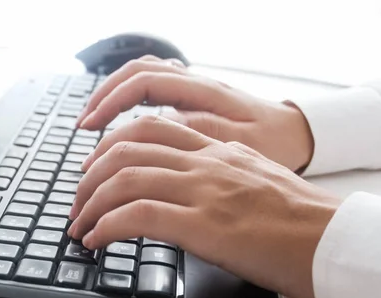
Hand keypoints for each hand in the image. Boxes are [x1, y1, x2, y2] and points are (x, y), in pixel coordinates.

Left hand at [68, 116, 340, 297]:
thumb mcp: (252, 180)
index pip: (150, 127)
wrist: (332, 240)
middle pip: (127, 147)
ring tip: (79, 222)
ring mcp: (203, 190)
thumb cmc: (298, 218)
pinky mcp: (204, 226)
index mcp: (217, 149)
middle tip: (78, 197)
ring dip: (90, 201)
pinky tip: (96, 239)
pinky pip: (137, 215)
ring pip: (125, 177)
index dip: (111, 143)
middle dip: (90, 173)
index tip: (95, 166)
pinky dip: (106, 225)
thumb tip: (182, 190)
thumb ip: (215, 175)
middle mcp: (205, 162)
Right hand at [76, 55, 313, 171]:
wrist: (297, 134)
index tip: (91, 126)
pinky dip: (128, 102)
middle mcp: (193, 84)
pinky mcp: (190, 102)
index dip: (112, 100)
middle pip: (135, 73)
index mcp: (204, 91)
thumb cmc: (274, 142)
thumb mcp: (243, 143)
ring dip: (112, 96)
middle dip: (103, 96)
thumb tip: (156, 130)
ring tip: (93, 124)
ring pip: (141, 78)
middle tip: (83, 126)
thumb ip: (200, 133)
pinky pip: (151, 91)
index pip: (145, 81)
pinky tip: (119, 124)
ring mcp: (191, 90)